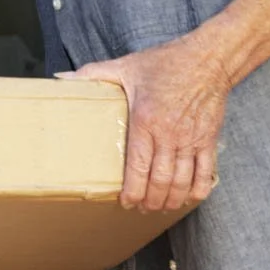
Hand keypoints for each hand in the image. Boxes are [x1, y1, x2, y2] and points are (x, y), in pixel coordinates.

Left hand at [59, 31, 229, 212]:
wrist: (207, 59)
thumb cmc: (165, 63)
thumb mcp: (125, 66)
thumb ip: (92, 75)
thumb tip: (60, 78)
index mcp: (145, 119)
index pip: (138, 165)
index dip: (132, 190)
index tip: (126, 202)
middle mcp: (169, 133)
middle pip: (160, 180)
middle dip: (150, 201)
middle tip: (141, 209)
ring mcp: (191, 139)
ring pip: (182, 181)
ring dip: (171, 200)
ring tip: (160, 207)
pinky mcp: (209, 140)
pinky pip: (205, 173)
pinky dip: (197, 190)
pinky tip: (188, 197)